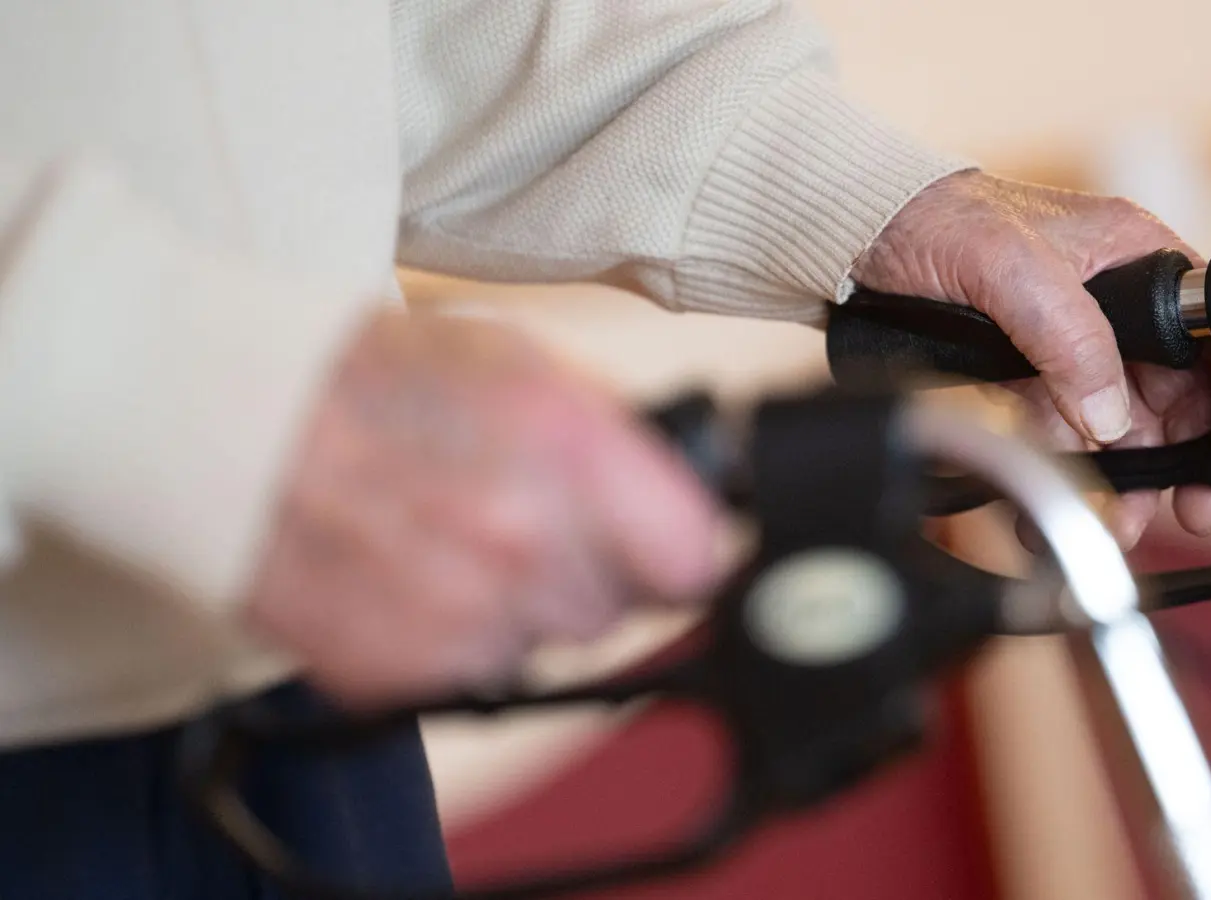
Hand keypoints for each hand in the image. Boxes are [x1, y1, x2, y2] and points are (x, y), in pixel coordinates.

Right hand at [244, 310, 723, 707]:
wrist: (226, 419)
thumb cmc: (371, 375)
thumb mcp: (516, 359)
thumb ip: (611, 433)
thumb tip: (685, 486)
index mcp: (569, 449)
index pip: (692, 560)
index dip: (675, 551)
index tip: (658, 546)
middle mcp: (523, 538)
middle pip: (616, 609)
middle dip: (586, 573)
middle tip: (521, 523)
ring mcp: (461, 614)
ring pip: (543, 646)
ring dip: (516, 609)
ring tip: (450, 541)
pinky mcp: (399, 669)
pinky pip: (469, 675)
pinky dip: (447, 639)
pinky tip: (406, 575)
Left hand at [854, 170, 1210, 547]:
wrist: (864, 236)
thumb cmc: (941, 217)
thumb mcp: (1013, 264)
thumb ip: (1071, 335)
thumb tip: (1110, 415)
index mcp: (1133, 257)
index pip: (1198, 340)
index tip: (1210, 462)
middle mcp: (1110, 305)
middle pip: (1161, 397)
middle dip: (1164, 462)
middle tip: (1159, 513)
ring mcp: (1068, 345)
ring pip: (1111, 428)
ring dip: (1112, 481)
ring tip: (1105, 523)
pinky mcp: (1027, 376)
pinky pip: (1056, 435)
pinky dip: (1057, 473)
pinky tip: (1042, 511)